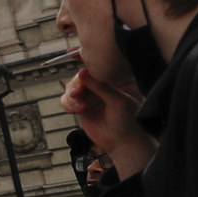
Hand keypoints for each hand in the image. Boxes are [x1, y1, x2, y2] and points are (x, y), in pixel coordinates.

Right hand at [61, 66, 155, 180]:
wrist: (123, 143)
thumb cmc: (130, 121)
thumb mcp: (118, 101)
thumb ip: (100, 86)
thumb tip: (82, 71)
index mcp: (117, 79)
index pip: (101, 63)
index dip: (85, 56)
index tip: (71, 52)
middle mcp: (103, 84)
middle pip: (82, 74)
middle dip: (77, 82)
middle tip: (77, 92)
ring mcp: (92, 95)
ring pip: (72, 86)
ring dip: (72, 95)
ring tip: (79, 106)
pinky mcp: (82, 105)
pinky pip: (67, 99)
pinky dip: (69, 104)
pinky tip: (77, 110)